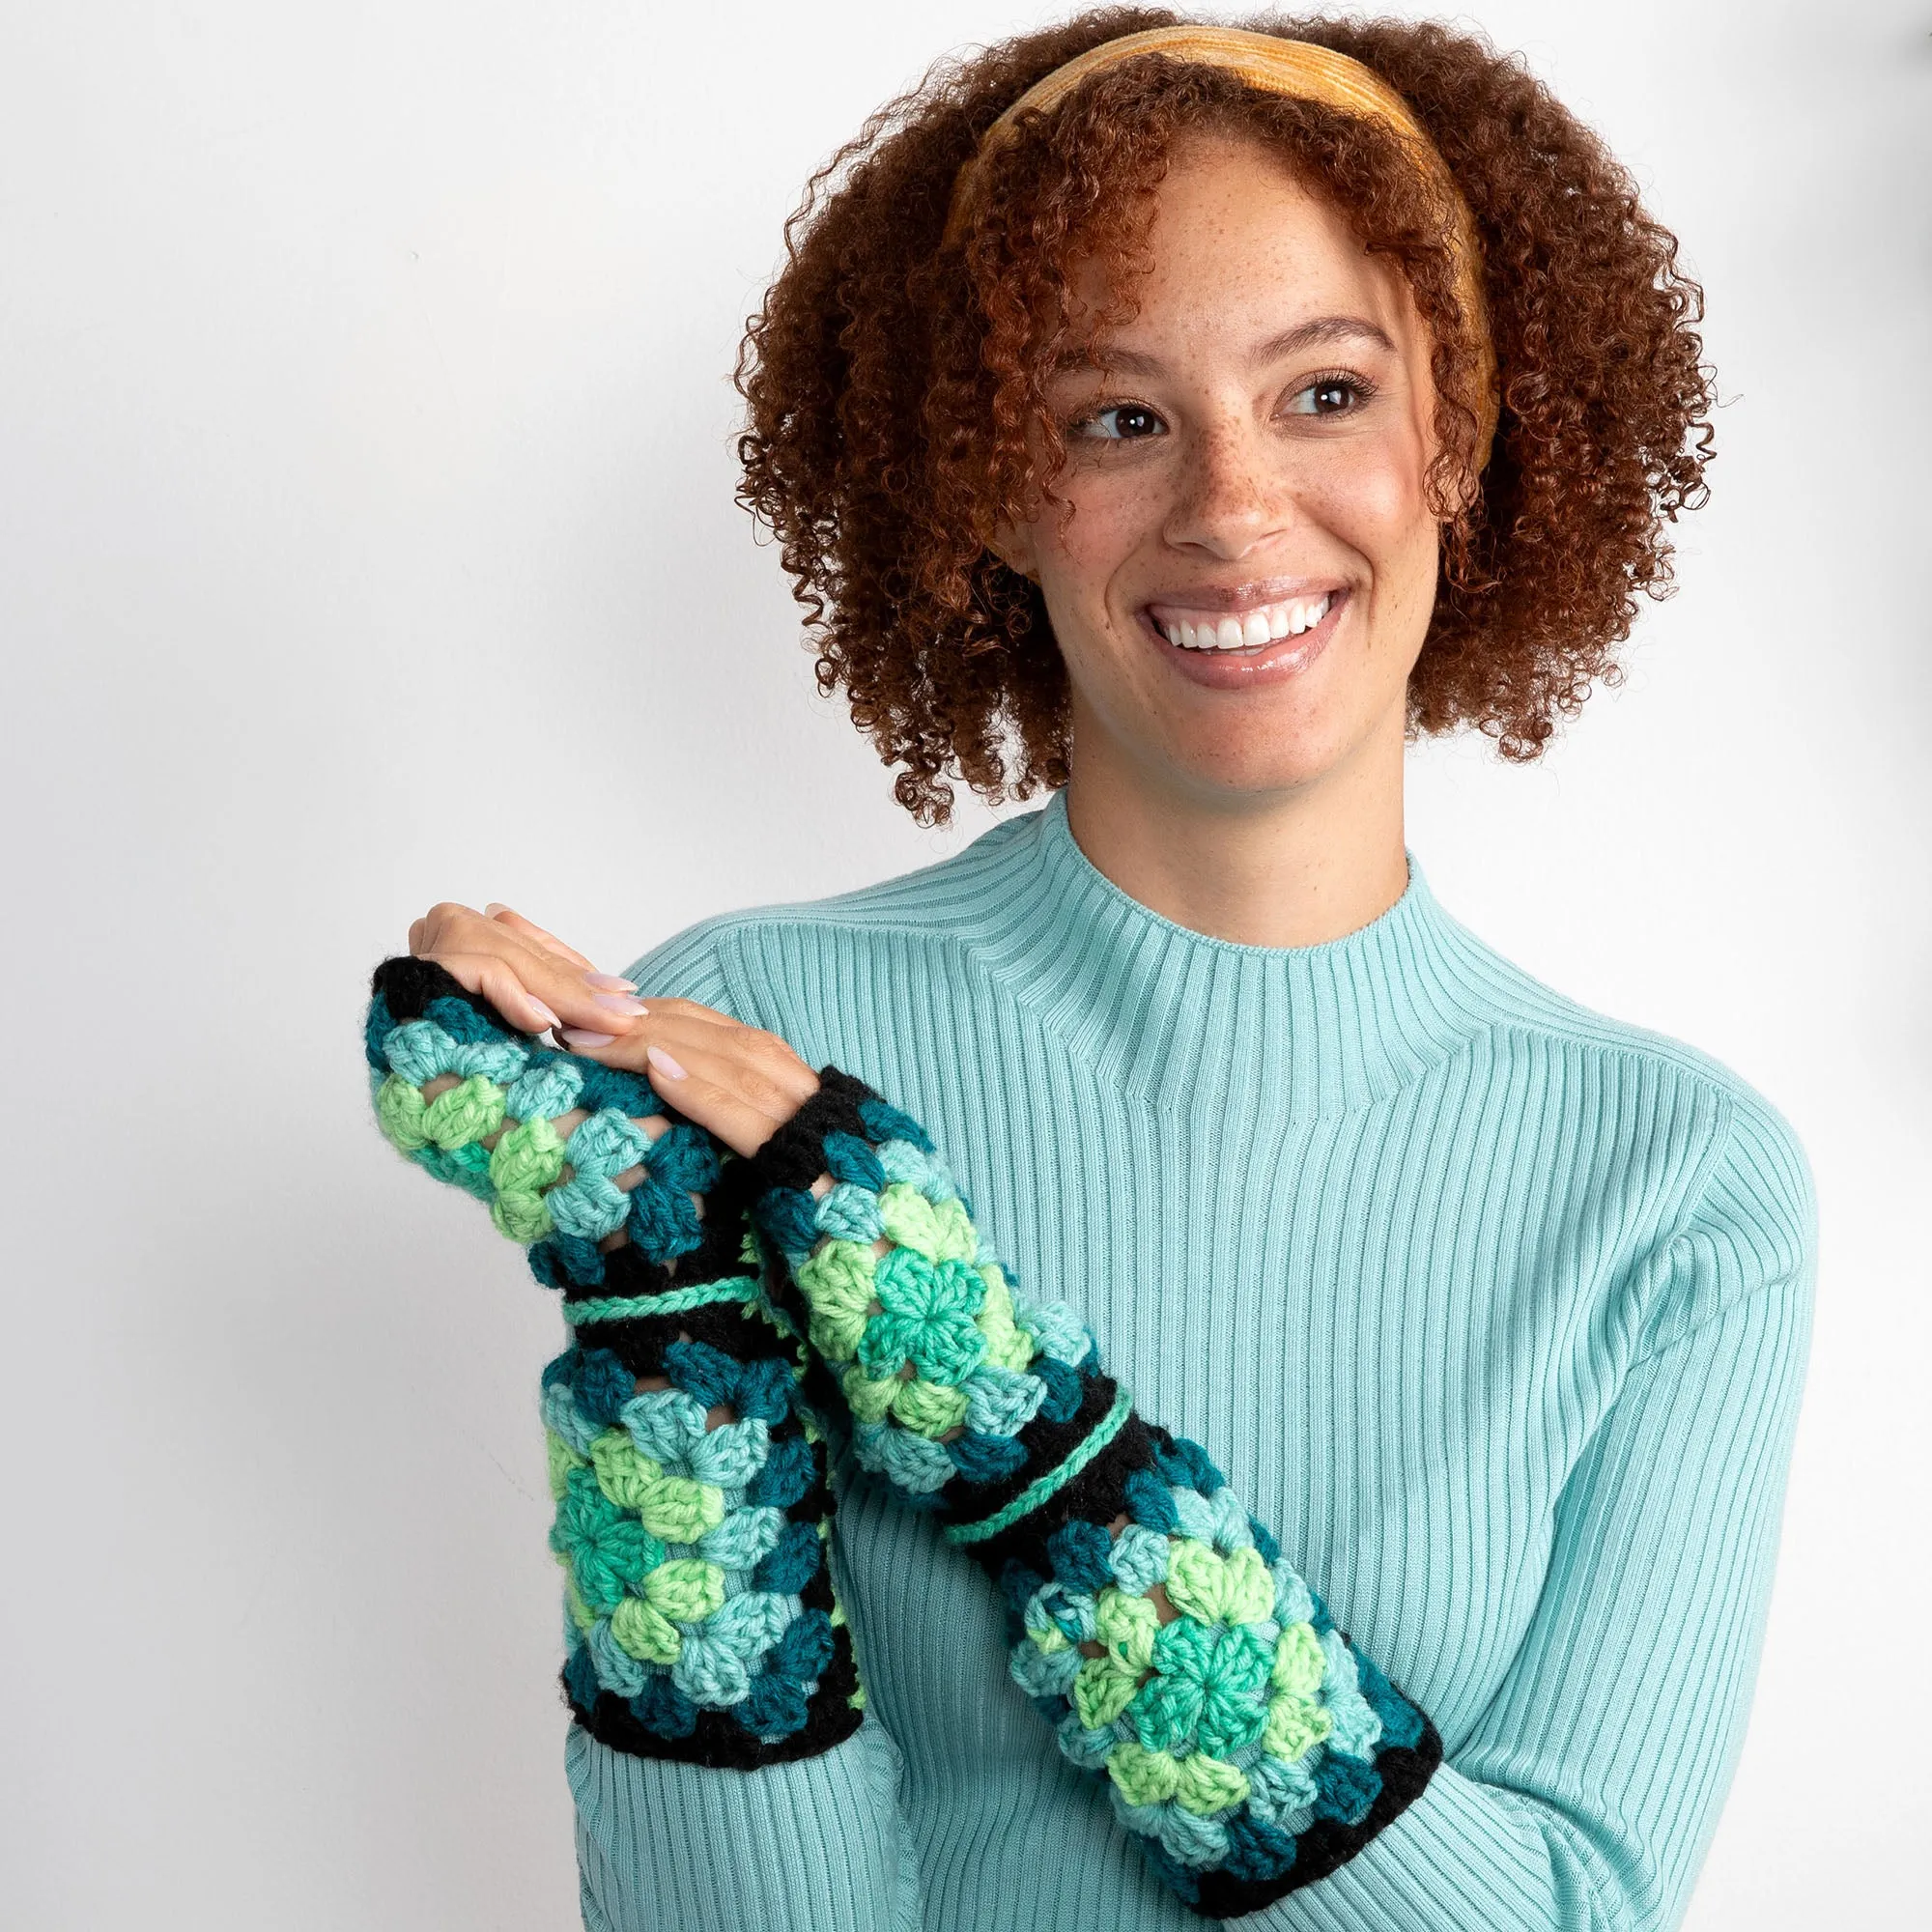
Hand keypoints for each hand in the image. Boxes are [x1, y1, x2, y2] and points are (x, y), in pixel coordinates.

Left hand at [406, 900, 820, 1158]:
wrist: (876, 1231)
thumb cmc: (806, 1191)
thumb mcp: (744, 1141)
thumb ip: (705, 1109)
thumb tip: (644, 1094)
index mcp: (760, 1064)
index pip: (682, 1020)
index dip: (623, 1003)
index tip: (569, 995)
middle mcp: (773, 1070)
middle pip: (688, 1026)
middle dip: (618, 1013)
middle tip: (555, 1006)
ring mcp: (784, 1104)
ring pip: (707, 1054)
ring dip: (642, 1042)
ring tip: (584, 1035)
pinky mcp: (788, 1145)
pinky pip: (739, 1108)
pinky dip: (698, 1087)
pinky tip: (657, 1073)